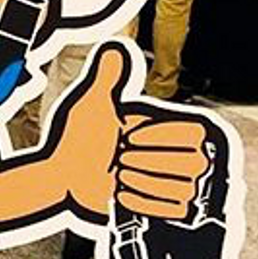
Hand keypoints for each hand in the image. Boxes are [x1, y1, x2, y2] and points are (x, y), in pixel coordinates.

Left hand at [50, 42, 210, 220]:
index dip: (158, 137)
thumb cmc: (75, 143)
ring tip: (120, 174)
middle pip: (193, 163)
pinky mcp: (168, 210)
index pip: (194, 133)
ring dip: (143, 182)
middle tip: (120, 157)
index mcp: (167, 127)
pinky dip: (144, 201)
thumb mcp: (92, 104)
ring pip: (184, 188)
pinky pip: (177, 209)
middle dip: (147, 161)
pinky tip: (123, 192)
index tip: (127, 135)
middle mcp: (178, 155)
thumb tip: (115, 48)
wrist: (62, 179)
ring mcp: (176, 184)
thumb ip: (108, 76)